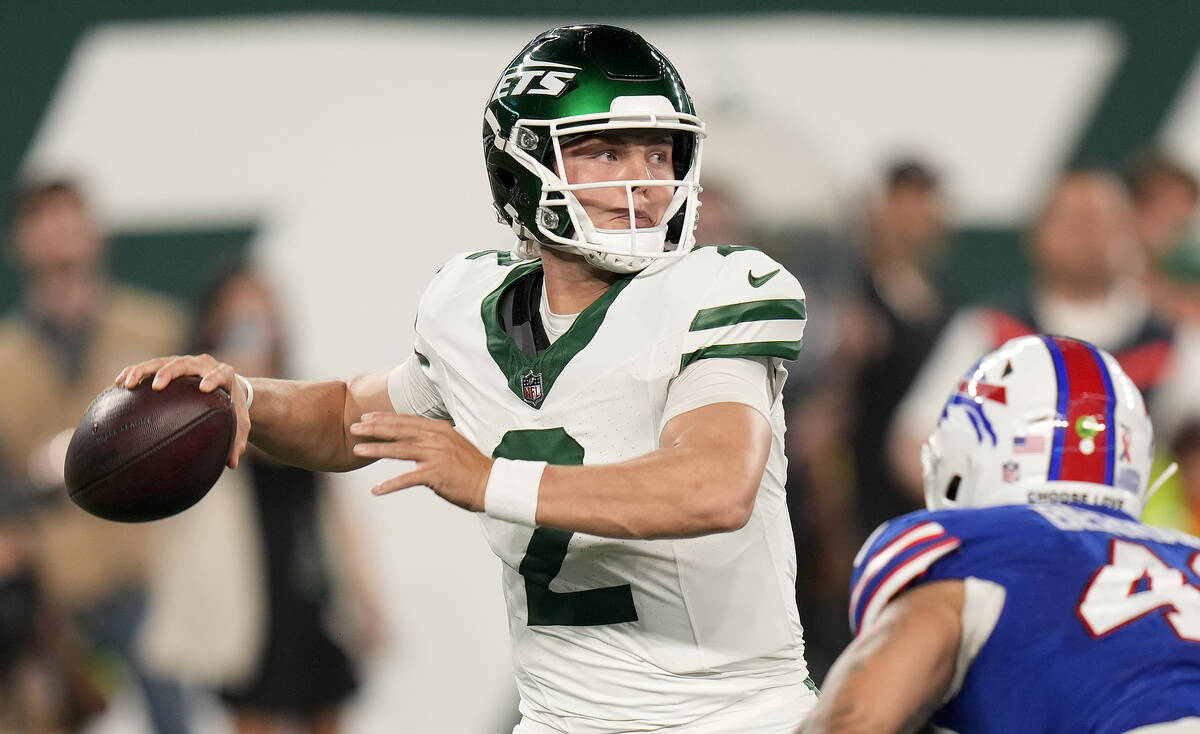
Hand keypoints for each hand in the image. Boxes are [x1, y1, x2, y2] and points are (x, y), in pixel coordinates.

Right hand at [114, 354, 250, 468]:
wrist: (227, 387)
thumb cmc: (232, 407)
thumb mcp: (239, 423)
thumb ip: (237, 440)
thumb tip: (232, 464)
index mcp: (224, 374)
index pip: (220, 374)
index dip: (213, 378)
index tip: (204, 387)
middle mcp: (202, 365)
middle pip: (184, 364)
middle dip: (169, 373)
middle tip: (157, 386)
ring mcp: (184, 363)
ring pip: (162, 362)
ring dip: (143, 371)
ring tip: (128, 384)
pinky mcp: (168, 364)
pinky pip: (149, 366)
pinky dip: (134, 372)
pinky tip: (119, 383)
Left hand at [349, 413, 491, 511]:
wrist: (491, 484)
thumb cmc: (472, 468)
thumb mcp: (453, 445)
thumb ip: (434, 440)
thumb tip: (416, 439)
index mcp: (439, 429)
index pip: (407, 420)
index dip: (385, 418)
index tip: (367, 417)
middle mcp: (436, 439)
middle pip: (399, 430)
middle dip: (374, 428)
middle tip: (354, 427)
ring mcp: (436, 455)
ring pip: (399, 449)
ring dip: (376, 449)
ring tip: (357, 449)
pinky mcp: (436, 474)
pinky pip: (407, 479)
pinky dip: (390, 484)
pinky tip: (376, 489)